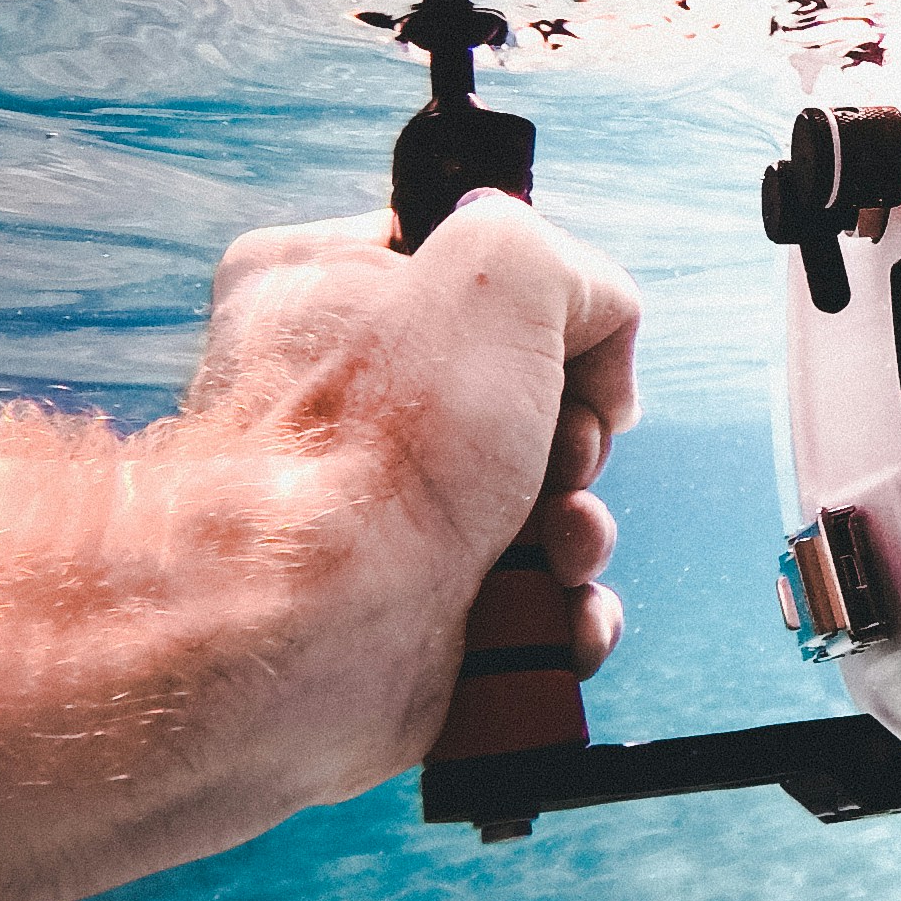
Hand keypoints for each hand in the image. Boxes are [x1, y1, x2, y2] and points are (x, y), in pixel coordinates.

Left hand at [185, 188, 640, 799]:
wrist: (304, 634)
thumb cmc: (376, 449)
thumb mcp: (500, 269)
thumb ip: (571, 266)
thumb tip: (596, 338)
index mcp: (324, 289)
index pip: (476, 274)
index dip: (550, 322)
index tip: (564, 367)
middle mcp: (336, 400)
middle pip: (522, 404)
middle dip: (576, 447)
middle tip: (561, 466)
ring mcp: (369, 515)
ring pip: (531, 512)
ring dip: (581, 537)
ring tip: (564, 556)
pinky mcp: (403, 613)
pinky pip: (516, 608)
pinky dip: (559, 619)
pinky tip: (559, 620)